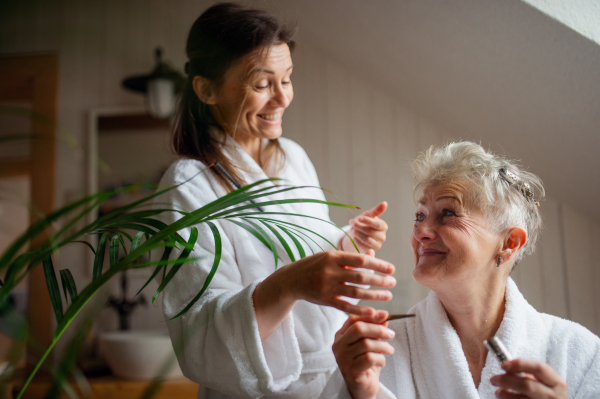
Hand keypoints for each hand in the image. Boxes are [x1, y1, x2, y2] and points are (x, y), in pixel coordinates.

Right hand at [253, 251, 394, 340]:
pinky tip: (372, 311)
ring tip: (388, 296)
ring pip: (355, 292)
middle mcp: (330, 271)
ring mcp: (327, 286)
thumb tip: (372, 254)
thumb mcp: (329, 256)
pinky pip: (345, 306)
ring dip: (374, 295)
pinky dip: (359, 309)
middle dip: (379, 280)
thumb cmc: (314, 265)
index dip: (378, 264)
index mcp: (333, 256)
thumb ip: (350, 258)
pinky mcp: (325, 299)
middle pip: (360, 276)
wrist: (292, 279)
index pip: (360, 260)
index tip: (391, 269)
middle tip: (393, 283)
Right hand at [332, 312, 394, 398]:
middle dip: (378, 329)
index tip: (385, 315)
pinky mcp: (350, 371)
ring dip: (383, 346)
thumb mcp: (371, 343)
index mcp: (341, 336)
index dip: (370, 316)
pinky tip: (382, 362)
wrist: (362, 387)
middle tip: (391, 334)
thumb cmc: (365, 364)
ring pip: (366, 344)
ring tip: (390, 351)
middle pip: (358, 329)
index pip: (353, 319)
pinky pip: (369, 358)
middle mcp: (339, 346)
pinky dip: (380, 358)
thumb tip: (384, 316)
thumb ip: (375, 329)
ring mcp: (343, 359)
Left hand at [341, 202, 387, 253]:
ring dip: (357, 233)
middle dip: (359, 226)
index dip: (368, 221)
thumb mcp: (367, 215)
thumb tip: (385, 203)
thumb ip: (376, 211)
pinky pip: (362, 246)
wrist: (355, 234)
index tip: (359, 218)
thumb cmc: (362, 223)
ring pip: (366, 239)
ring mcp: (377, 245)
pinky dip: (356, 240)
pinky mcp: (370, 251)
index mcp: (383, 227)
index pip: (378, 224)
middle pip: (370, 232)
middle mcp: (382, 236)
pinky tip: (354, 236)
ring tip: (352, 229)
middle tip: (351, 222)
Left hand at [490, 359, 566, 398]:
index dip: (520, 364)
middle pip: (527, 385)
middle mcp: (553, 396)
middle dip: (506, 380)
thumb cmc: (546, 395)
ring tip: (498, 392)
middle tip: (493, 379)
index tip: (504, 365)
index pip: (539, 368)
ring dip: (504, 394)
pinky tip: (505, 398)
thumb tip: (508, 369)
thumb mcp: (544, 384)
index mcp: (557, 383)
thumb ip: (530, 375)